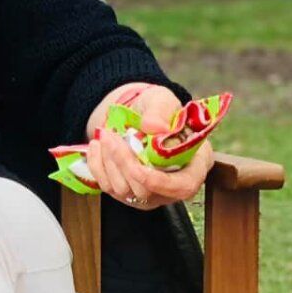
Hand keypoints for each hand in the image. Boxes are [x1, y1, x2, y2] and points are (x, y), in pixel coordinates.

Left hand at [83, 83, 211, 210]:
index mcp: (194, 164)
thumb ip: (161, 110)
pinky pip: (108, 187)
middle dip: (124, 163)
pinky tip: (97, 145)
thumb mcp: (161, 100)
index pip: (183, 186)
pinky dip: (97, 166)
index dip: (161, 183)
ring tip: (104, 135)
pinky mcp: (127, 192)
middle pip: (147, 190)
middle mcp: (173, 184)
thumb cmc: (156, 109)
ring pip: (124, 191)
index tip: (138, 168)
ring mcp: (149, 192)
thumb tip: (155, 127)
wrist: (135, 114)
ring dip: (109, 162)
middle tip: (110, 135)